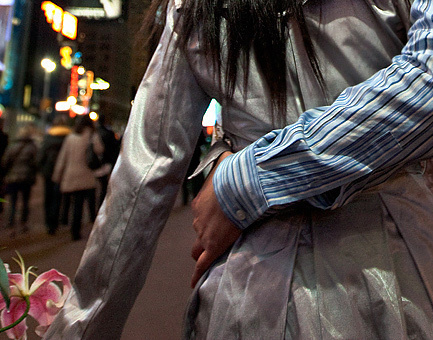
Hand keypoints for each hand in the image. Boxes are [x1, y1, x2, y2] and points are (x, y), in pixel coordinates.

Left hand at [190, 152, 241, 286]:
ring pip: (198, 248)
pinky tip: (194, 283)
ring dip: (203, 252)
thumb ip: (225, 160)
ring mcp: (204, 233)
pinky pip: (202, 264)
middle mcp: (198, 218)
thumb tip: (229, 150)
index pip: (201, 213)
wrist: (238, 186)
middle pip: (198, 231)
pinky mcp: (213, 245)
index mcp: (200, 202)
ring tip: (208, 259)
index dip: (209, 216)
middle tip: (215, 236)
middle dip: (204, 235)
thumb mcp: (226, 162)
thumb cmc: (234, 173)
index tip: (218, 217)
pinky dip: (197, 274)